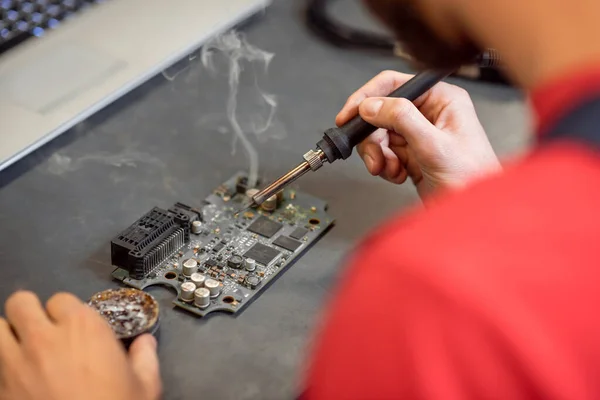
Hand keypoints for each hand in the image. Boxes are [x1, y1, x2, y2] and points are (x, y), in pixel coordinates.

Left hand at [0, 291, 160, 399]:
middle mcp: (45, 338)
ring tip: (21, 348)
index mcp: (84, 328)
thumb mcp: (144, 386)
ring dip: (8, 334)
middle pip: (21, 302)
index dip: (66, 312)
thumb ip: (145, 358)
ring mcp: (16, 362)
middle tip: (40, 329)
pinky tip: (15, 376)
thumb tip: (146, 344)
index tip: (73, 326)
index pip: (62, 299)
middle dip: (29, 312)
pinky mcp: (0, 388)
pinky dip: (1, 365)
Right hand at [337, 71, 500, 198]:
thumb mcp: (433, 145)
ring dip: (378, 155)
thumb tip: (371, 105)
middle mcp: (430, 114)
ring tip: (387, 170)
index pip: (395, 84)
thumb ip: (401, 119)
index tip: (349, 114)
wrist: (475, 214)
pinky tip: (397, 175)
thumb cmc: (472, 179)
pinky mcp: (413, 155)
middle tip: (374, 156)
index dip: (367, 97)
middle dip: (373, 137)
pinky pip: (385, 153)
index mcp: (442, 100)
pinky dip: (385, 166)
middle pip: (382, 113)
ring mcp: (420, 135)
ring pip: (380, 135)